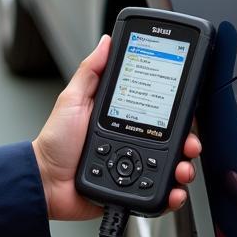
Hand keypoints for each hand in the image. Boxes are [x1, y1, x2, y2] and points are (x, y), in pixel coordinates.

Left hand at [32, 35, 203, 220]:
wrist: (46, 182)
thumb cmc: (55, 141)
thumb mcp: (72, 99)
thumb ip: (90, 71)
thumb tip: (106, 42)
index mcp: (122, 115)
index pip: (157, 108)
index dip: (176, 108)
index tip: (186, 105)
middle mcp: (132, 140)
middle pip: (172, 139)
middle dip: (188, 141)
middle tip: (190, 143)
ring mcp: (134, 166)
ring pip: (172, 166)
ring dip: (184, 167)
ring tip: (182, 167)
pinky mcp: (132, 189)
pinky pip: (159, 193)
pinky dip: (172, 193)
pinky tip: (174, 190)